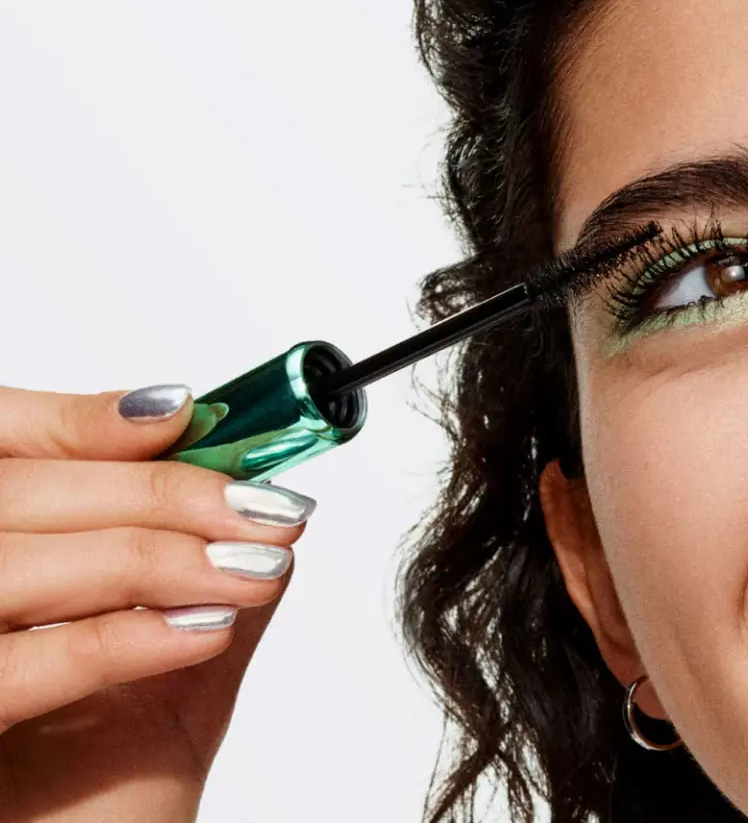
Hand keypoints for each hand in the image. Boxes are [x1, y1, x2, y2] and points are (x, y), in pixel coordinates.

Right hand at [0, 385, 314, 821]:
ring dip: (151, 556)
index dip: (83, 422)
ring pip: (11, 564)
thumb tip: (261, 506)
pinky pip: (12, 665)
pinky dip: (120, 637)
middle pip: (15, 491)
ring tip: (252, 567)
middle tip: (267, 506)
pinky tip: (205, 630)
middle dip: (158, 491)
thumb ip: (197, 580)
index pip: (0, 444)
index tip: (184, 416)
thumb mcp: (170, 668)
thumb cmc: (104, 790)